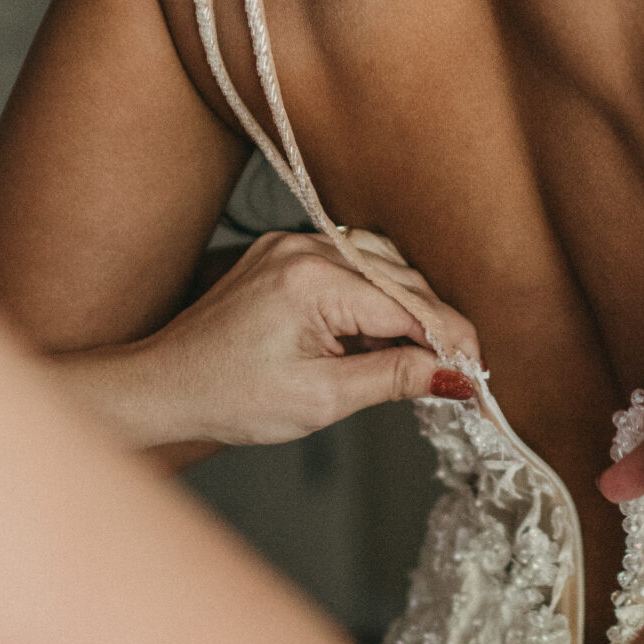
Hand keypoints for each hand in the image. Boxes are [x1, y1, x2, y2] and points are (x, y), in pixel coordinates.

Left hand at [66, 228, 479, 451]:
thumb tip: (455, 376)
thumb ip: (394, 378)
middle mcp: (305, 248)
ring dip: (407, 310)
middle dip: (435, 328)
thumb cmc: (229, 397)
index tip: (478, 377)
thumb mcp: (322, 399)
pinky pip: (352, 263)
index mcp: (314, 280)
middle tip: (460, 376)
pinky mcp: (285, 252)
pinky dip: (374, 297)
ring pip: (382, 266)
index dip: (452, 344)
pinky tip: (377, 336)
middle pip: (403, 280)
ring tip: (416, 361)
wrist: (166, 386)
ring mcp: (293, 244)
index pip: (411, 306)